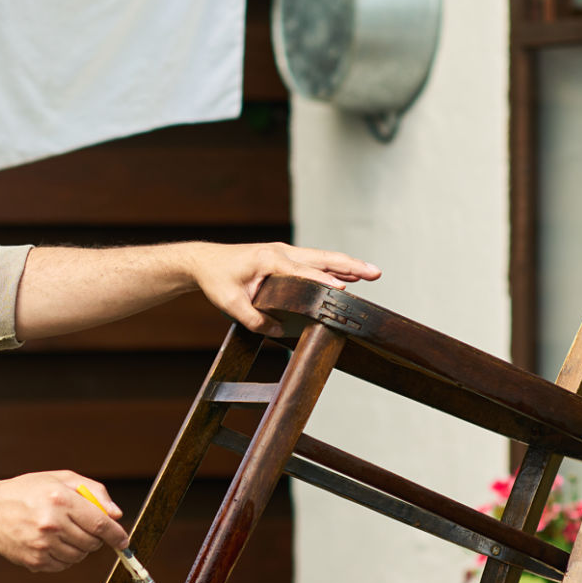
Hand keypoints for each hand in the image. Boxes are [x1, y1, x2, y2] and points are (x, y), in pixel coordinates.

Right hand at [0, 471, 126, 571]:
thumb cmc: (28, 492)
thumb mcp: (60, 479)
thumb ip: (93, 492)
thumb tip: (116, 515)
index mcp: (61, 499)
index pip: (100, 524)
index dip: (116, 535)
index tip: (124, 541)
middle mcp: (53, 523)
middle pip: (92, 543)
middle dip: (95, 538)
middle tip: (83, 528)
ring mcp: (43, 545)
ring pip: (79, 556)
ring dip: (79, 547)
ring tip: (62, 532)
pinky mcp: (35, 561)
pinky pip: (64, 565)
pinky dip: (64, 557)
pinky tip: (50, 542)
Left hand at [187, 242, 380, 334]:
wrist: (204, 261)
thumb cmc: (216, 279)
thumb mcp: (230, 304)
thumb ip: (254, 319)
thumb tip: (277, 331)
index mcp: (269, 259)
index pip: (303, 272)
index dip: (323, 281)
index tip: (343, 289)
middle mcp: (281, 251)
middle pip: (322, 258)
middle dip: (350, 265)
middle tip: (376, 272)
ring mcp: (284, 252)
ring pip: (322, 258)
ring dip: (347, 265)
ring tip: (372, 273)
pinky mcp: (285, 258)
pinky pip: (314, 262)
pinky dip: (333, 267)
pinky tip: (348, 276)